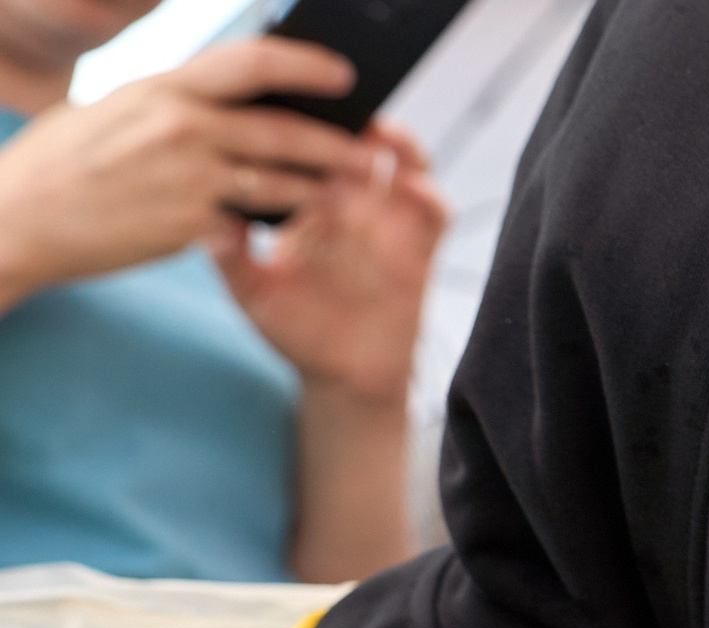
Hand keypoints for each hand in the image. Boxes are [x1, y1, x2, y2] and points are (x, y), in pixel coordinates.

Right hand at [0, 40, 363, 311]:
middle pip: (284, 130)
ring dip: (320, 190)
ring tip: (348, 194)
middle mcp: (182, 128)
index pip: (252, 63)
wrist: (20, 219)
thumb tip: (226, 97)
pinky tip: (292, 231)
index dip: (307, 65)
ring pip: (280, 183)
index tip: (343, 74)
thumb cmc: (64, 162)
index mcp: (165, 88)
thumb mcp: (117, 109)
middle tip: (369, 151)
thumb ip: (175, 103)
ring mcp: (188, 180)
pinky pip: (251, 225)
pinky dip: (274, 227)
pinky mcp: (190, 227)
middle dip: (336, 142)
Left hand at [212, 121, 446, 403]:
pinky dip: (429, 195)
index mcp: (306, 204)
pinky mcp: (420, 252)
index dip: (302, 122)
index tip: (287, 105)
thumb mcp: (252, 291)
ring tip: (382, 138)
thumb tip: (211, 217)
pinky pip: (435, 213)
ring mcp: (389, 225)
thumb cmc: (295, 331)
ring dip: (397, 145)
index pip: (307, 149)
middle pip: (357, 142)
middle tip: (341, 109)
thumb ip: (232, 255)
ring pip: (402, 163)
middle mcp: (351, 205)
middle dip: (352, 119)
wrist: (343, 378)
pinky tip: (413, 189)